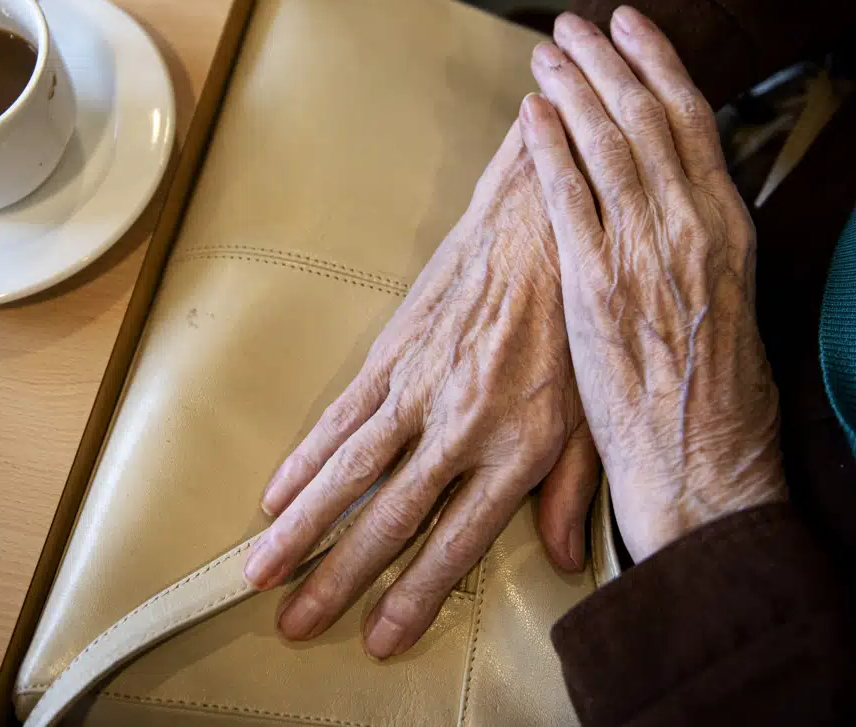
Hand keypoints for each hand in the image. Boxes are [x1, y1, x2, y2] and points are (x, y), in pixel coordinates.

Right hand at [243, 123, 598, 658]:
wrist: (542, 219)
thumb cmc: (575, 316)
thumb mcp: (594, 410)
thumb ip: (572, 488)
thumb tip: (567, 557)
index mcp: (515, 448)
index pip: (455, 539)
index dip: (413, 594)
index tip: (376, 637)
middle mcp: (459, 424)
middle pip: (388, 514)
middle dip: (337, 574)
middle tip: (291, 618)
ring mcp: (419, 387)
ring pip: (349, 468)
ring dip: (302, 523)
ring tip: (261, 565)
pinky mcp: (394, 352)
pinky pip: (340, 414)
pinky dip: (305, 456)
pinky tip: (276, 490)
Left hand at [519, 9, 785, 561]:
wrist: (706, 466)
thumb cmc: (718, 400)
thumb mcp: (731, 305)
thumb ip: (703, 245)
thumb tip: (675, 204)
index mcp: (731, 229)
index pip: (694, 122)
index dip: (661, 65)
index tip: (634, 29)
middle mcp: (693, 227)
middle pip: (646, 117)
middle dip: (608, 60)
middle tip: (576, 25)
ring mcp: (644, 252)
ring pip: (608, 143)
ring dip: (574, 89)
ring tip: (548, 53)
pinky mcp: (596, 285)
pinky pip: (568, 196)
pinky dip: (549, 147)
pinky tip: (533, 115)